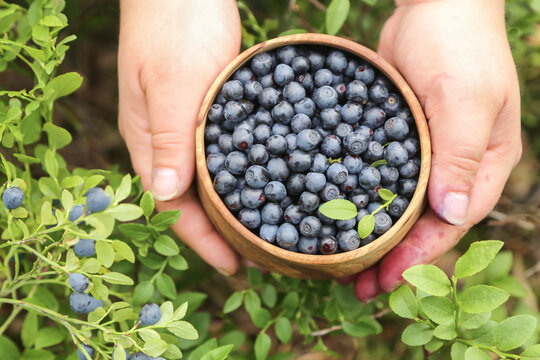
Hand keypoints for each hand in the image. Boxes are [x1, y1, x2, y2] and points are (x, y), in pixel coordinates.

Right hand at [118, 0, 241, 274]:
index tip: (234, 266)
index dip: (202, 239)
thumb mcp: (171, 84)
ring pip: (211, 179)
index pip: (171, 205)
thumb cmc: (172, 27)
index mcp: (149, 140)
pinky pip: (227, 152)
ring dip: (236, 207)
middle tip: (260, 256)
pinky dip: (246, 173)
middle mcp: (167, 140)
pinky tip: (272, 181)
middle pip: (193, 200)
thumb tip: (167, 194)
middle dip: (222, 232)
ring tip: (268, 230)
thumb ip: (168, 139)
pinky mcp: (210, 109)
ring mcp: (188, 125)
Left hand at [353, 0, 521, 300]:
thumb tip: (452, 214)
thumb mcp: (465, 99)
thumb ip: (461, 155)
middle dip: (392, 257)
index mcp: (485, 163)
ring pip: (397, 204)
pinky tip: (331, 213)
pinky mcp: (396, 137)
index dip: (421, 254)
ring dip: (371, 234)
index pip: (453, 222)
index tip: (387, 279)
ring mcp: (424, 151)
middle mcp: (455, 164)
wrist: (433, 3)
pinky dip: (358, 197)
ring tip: (340, 263)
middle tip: (357, 287)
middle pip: (423, 222)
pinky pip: (376, 175)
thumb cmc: (460, 45)